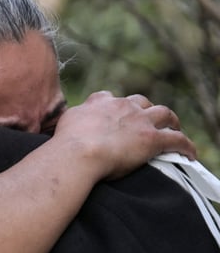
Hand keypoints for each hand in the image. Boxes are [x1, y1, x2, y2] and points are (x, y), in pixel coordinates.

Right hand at [52, 91, 195, 179]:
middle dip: (146, 109)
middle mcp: (121, 106)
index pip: (109, 98)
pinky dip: (186, 145)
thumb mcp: (64, 124)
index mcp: (99, 103)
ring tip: (174, 129)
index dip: (114, 106)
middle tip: (148, 121)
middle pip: (140, 102)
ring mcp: (139, 121)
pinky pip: (177, 139)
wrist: (79, 152)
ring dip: (171, 121)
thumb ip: (70, 121)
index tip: (115, 114)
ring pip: (164, 113)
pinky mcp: (153, 138)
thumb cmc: (66, 143)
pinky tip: (190, 153)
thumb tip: (62, 127)